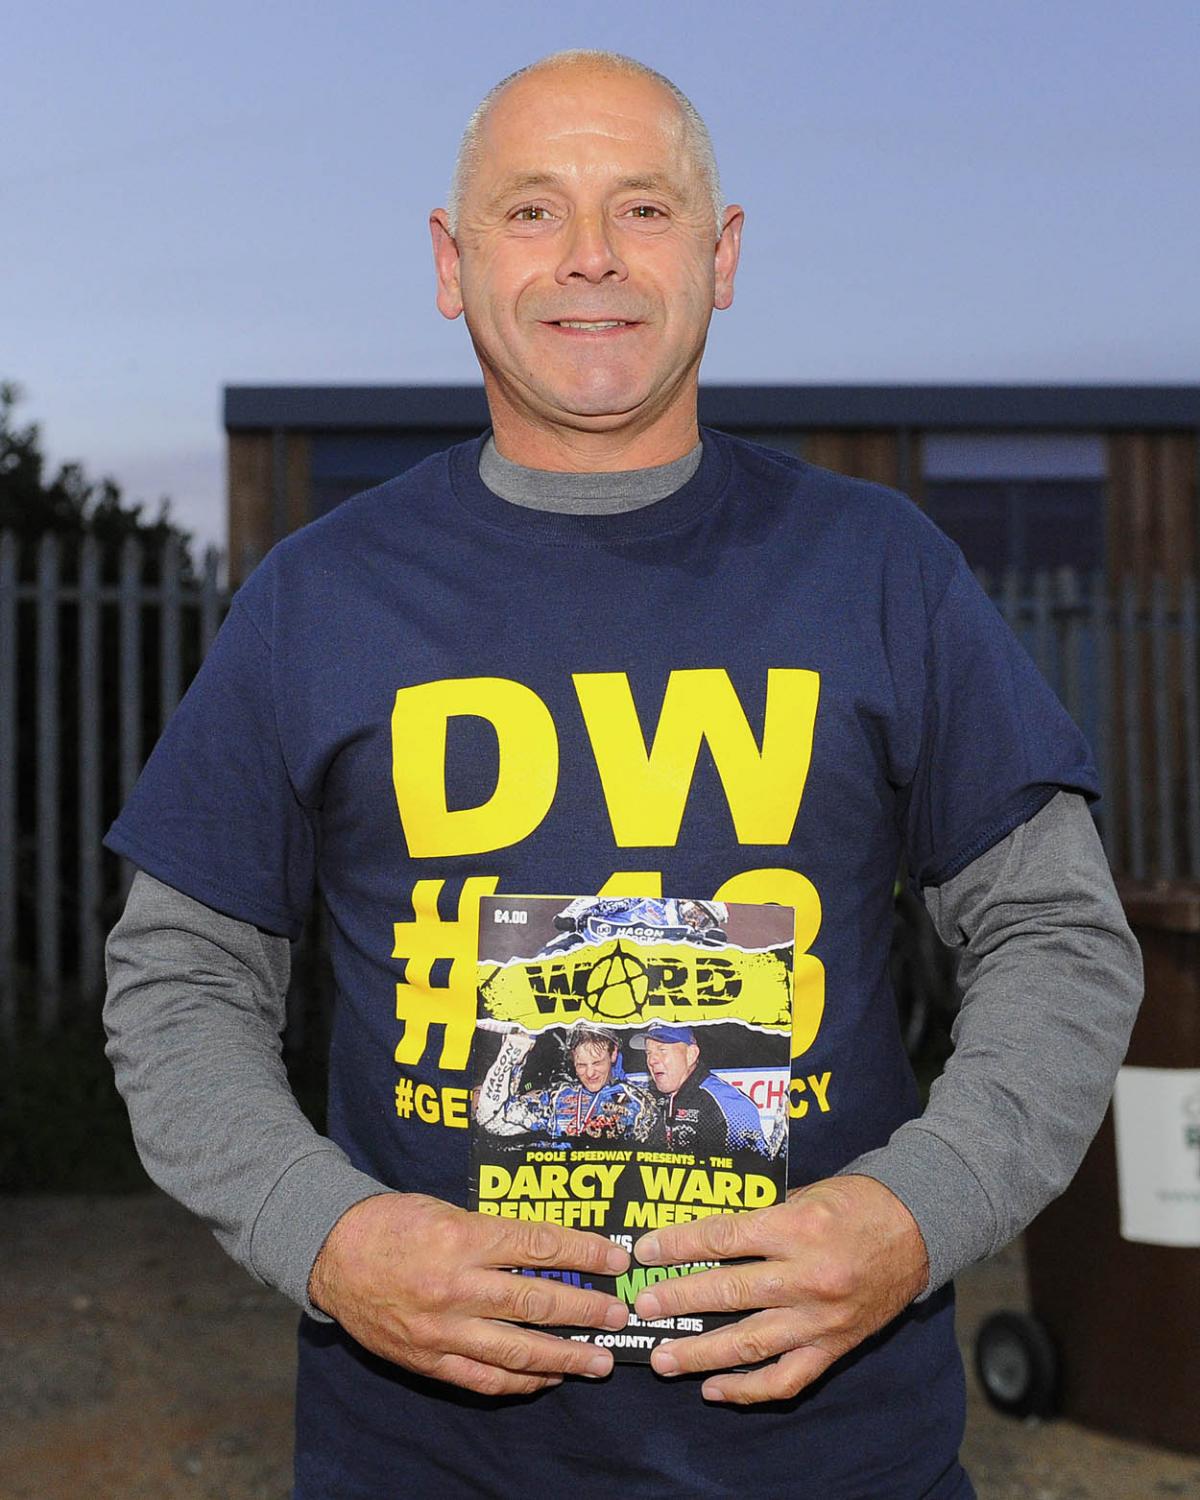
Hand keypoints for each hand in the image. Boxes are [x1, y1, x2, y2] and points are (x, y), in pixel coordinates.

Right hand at [308, 1193, 630, 1396]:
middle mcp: (457, 1286)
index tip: (616, 1260)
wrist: (334, 1254)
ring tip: (599, 1361)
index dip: (584, 1254)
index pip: (539, 1246)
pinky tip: (547, 1377)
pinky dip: (520, 1380)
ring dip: (565, 1357)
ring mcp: (442, 1329)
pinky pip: (484, 1377)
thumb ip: (494, 1234)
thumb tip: (550, 1253)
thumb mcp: (448, 1210)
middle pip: (536, 1302)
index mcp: (463, 1237)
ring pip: (517, 1349)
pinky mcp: (429, 1359)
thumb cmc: (394, 1222)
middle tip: (618, 1314)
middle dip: (586, 1311)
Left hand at [631, 1174, 928, 1403]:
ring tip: (663, 1359)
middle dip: (679, 1300)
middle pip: (729, 1291)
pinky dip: (748, 1390)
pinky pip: (786, 1378)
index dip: (679, 1245)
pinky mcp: (834, 1346)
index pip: (723, 1238)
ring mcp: (820, 1318)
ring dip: (701, 1355)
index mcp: (796, 1227)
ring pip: (750, 1343)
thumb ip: (760, 1217)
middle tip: (642, 1307)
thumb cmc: (856, 1204)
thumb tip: (705, 1236)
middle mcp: (806, 1276)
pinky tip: (714, 1389)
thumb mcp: (805, 1194)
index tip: (645, 1251)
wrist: (918, 1229)